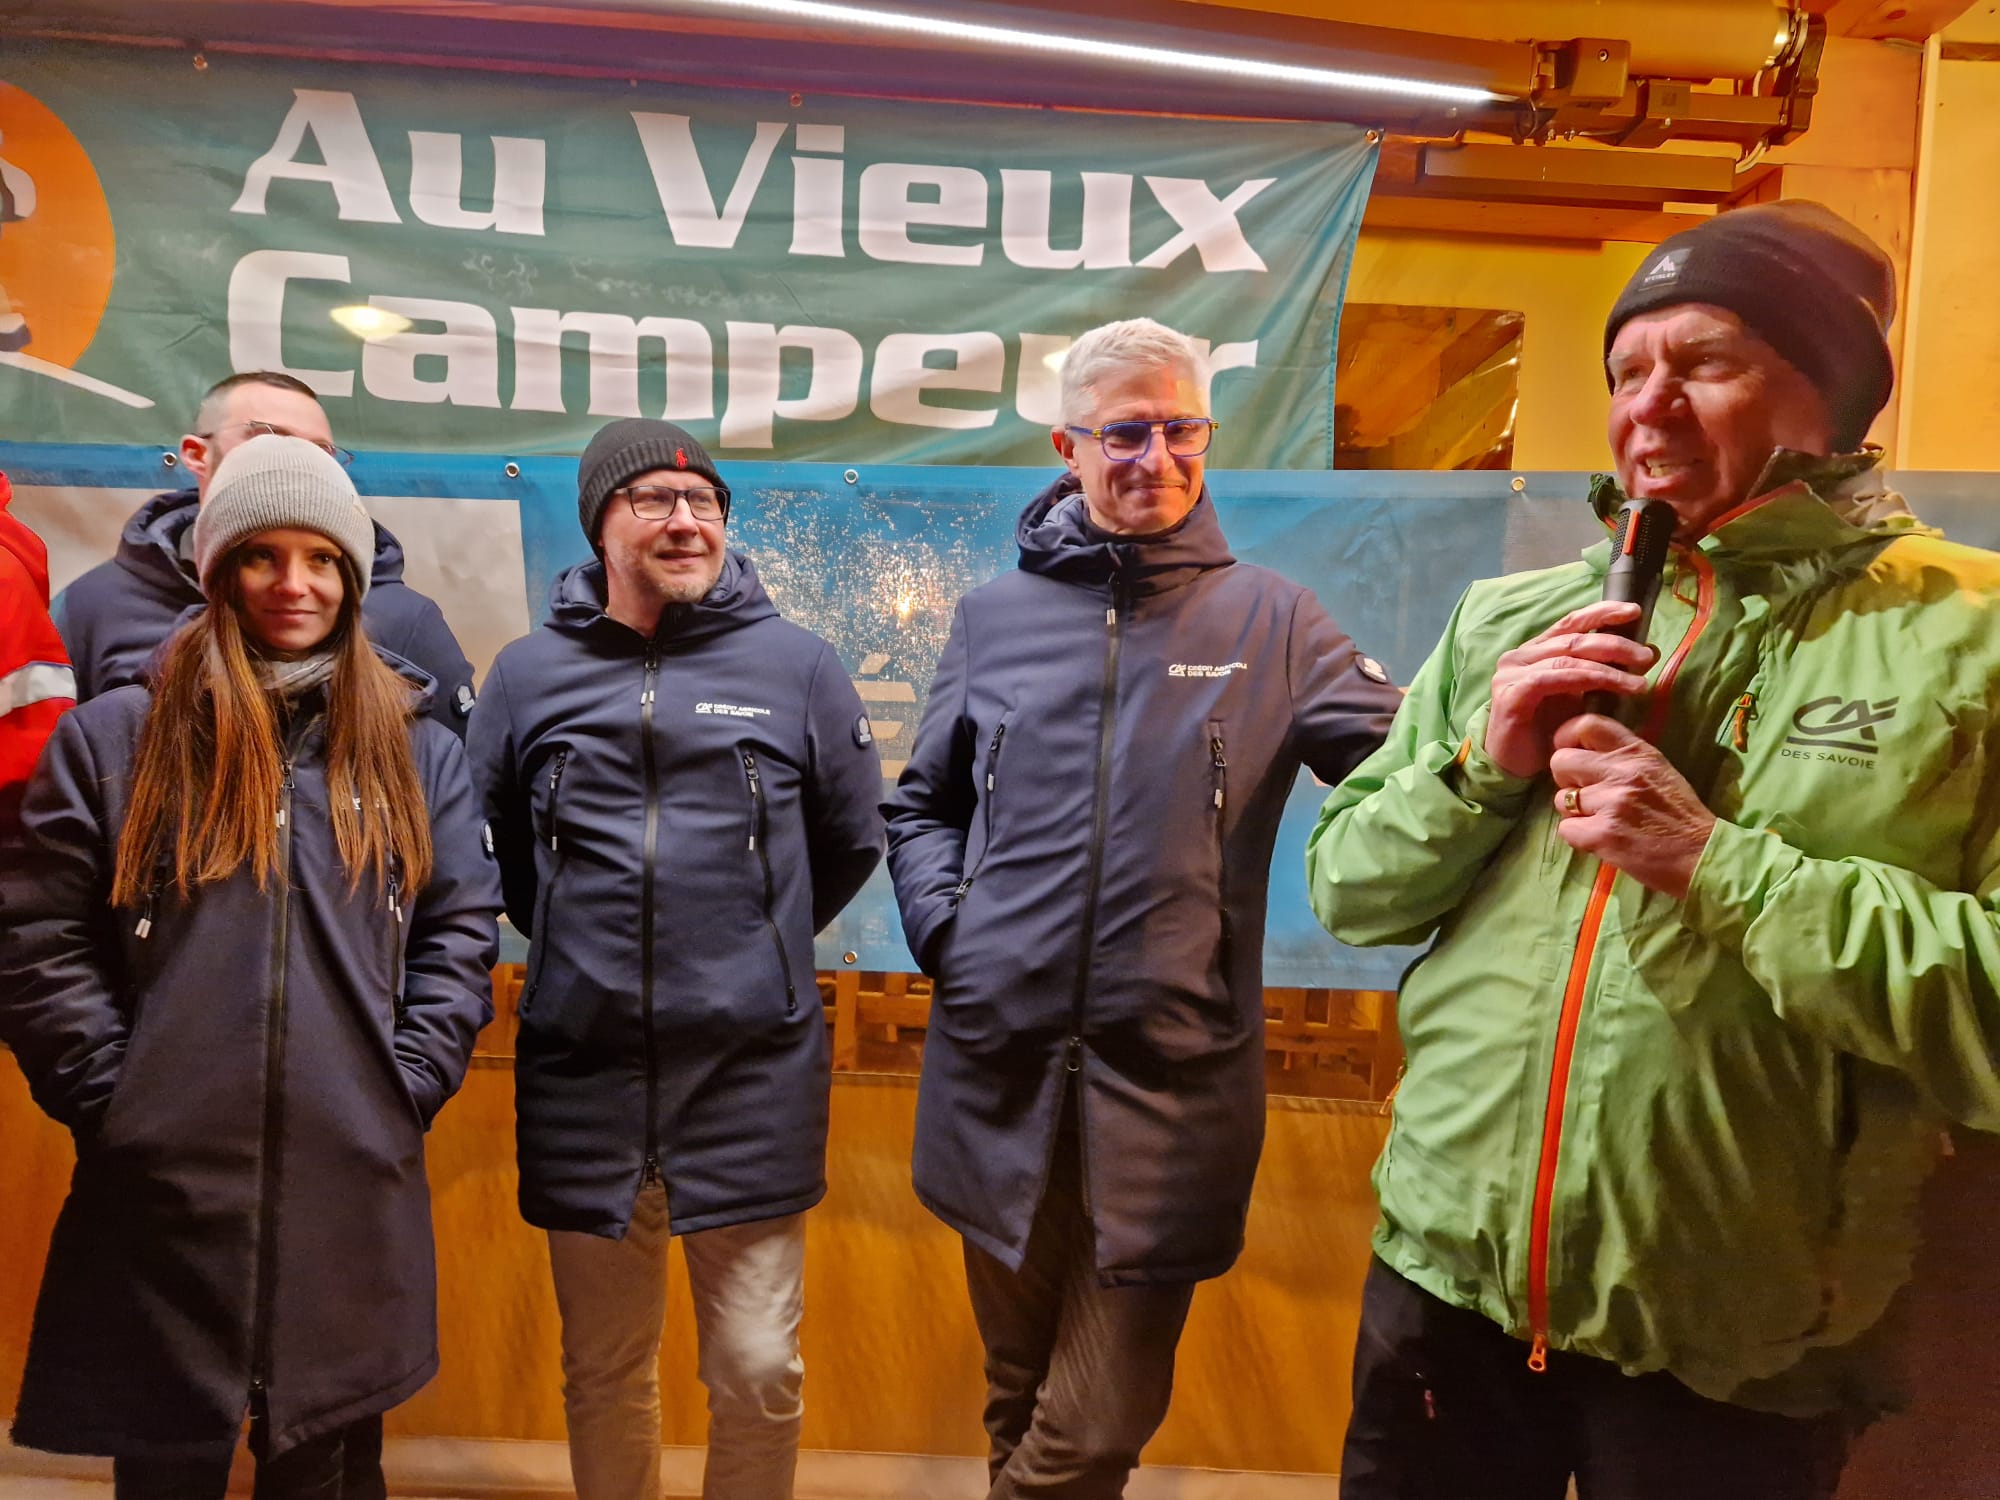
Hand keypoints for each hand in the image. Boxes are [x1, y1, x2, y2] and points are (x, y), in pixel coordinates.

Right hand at [1485, 601, 1655, 779]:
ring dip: (1608, 668)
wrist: (1512, 767)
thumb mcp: (1579, 697)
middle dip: (1615, 644)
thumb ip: (1602, 673)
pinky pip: (1554, 679)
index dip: (1602, 612)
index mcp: (1535, 651)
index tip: (1634, 611)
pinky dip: (1587, 680)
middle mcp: (1520, 656)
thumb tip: (1646, 653)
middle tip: (1646, 656)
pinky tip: (1613, 687)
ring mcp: (1512, 674)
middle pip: (1573, 639)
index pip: (1570, 623)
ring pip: (1568, 658)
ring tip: (1638, 681)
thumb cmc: (1545, 733)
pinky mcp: (1511, 694)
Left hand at [1549, 715, 1716, 898]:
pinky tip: (1602, 839)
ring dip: (1576, 812)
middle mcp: (1622, 772)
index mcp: (1637, 752)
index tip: (1571, 751)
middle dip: (1567, 780)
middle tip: (1586, 794)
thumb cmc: (1680, 814)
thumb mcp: (1658, 770)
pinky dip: (1579, 837)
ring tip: (1602, 820)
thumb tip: (1584, 751)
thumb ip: (1623, 757)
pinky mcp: (1602, 834)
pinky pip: (1566, 829)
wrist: (1702, 856)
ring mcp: (1611, 803)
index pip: (1586, 725)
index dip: (1568, 737)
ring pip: (1562, 799)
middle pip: (1561, 761)